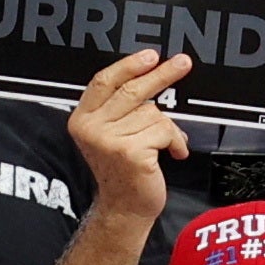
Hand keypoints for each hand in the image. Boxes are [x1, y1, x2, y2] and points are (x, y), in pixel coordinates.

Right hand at [70, 48, 190, 218]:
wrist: (124, 208)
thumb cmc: (123, 171)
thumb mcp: (111, 135)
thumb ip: (120, 109)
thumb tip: (151, 77)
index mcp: (82, 119)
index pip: (103, 81)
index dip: (128, 65)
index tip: (150, 56)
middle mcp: (91, 128)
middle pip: (131, 90)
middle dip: (161, 75)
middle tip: (182, 63)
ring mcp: (109, 140)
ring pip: (153, 113)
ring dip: (168, 129)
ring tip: (166, 145)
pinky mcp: (130, 152)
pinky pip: (164, 131)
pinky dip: (175, 141)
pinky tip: (172, 154)